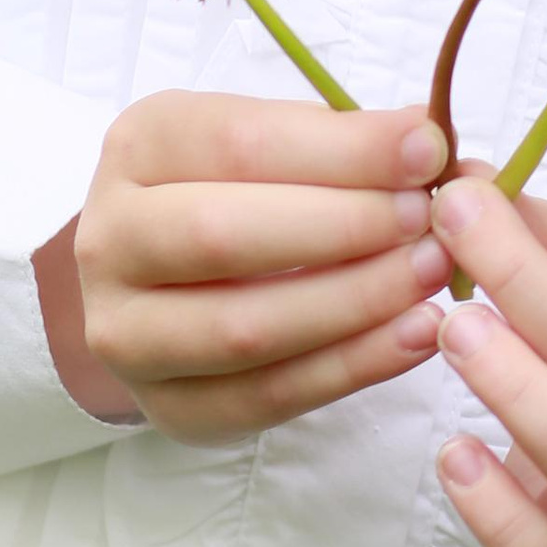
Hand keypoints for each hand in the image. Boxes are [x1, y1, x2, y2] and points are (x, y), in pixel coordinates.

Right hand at [41, 95, 450, 443]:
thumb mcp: (266, 139)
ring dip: (355, 301)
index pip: (239, 143)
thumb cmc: (230, 190)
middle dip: (344, 226)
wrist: (153, 280)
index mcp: (139, 146)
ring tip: (431, 273)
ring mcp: (129, 334)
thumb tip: (434, 147)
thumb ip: (340, 141)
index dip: (342, 149)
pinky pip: (268, 396)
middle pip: (225, 236)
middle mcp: (112, 239)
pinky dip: (353, 366)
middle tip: (428, 219)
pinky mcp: (170, 407)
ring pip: (246, 327)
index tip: (427, 149)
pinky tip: (414, 334)